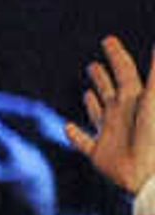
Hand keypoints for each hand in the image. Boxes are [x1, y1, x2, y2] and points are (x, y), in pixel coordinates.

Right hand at [72, 34, 149, 195]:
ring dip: (92, 103)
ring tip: (88, 92)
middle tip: (94, 65)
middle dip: (102, 77)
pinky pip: (84, 143)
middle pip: (110, 91)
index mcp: (134, 99)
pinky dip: (75, 135)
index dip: (116, 54)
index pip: (124, 71)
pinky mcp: (100, 155)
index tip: (108, 40)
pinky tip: (68, 127)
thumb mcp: (153, 98)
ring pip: (98, 114)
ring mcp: (110, 134)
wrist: (150, 173)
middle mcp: (121, 114)